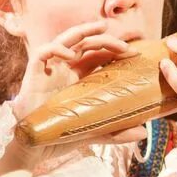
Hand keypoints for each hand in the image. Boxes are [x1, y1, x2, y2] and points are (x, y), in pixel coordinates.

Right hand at [0, 22, 134, 176]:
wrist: (32, 146)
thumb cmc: (59, 135)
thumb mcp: (94, 132)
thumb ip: (117, 132)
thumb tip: (144, 132)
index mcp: (79, 78)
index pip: (99, 55)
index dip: (116, 51)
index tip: (136, 54)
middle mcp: (65, 69)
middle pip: (86, 44)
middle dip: (107, 40)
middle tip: (127, 46)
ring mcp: (50, 68)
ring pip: (66, 39)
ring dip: (84, 31)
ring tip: (102, 29)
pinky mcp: (34, 72)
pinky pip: (44, 51)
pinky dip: (57, 49)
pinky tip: (71, 56)